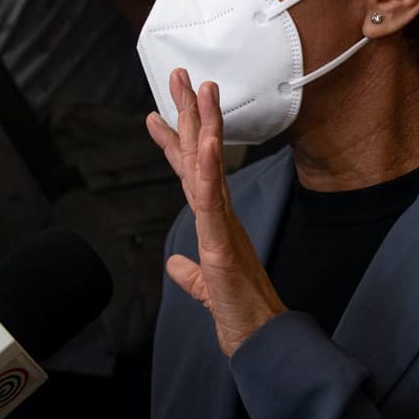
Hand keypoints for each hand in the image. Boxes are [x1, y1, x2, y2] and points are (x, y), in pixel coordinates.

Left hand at [146, 70, 285, 356]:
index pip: (191, 175)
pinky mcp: (223, 247)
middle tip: (182, 76)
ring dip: (204, 127)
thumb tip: (176, 264)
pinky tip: (203, 144)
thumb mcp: (204, 288)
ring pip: (209, 169)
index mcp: (214, 225)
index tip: (160, 114)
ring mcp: (223, 229)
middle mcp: (220, 219)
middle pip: (200, 158)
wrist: (258, 342)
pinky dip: (207, 172)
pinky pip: (212, 203)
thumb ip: (191, 273)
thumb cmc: (240, 314)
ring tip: (201, 89)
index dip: (175, 143)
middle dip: (191, 115)